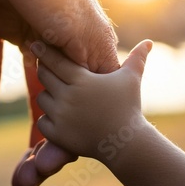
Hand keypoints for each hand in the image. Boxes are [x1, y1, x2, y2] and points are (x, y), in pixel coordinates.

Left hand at [35, 40, 152, 160]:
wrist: (126, 143)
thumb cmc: (129, 107)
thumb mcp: (132, 79)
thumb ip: (137, 58)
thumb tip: (149, 41)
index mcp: (82, 80)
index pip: (55, 60)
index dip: (44, 51)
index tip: (35, 43)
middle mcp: (67, 97)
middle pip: (44, 76)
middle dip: (45, 70)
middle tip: (47, 68)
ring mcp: (61, 117)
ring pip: (42, 98)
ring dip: (48, 95)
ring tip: (57, 93)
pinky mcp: (58, 135)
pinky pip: (42, 121)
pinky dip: (48, 118)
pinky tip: (59, 115)